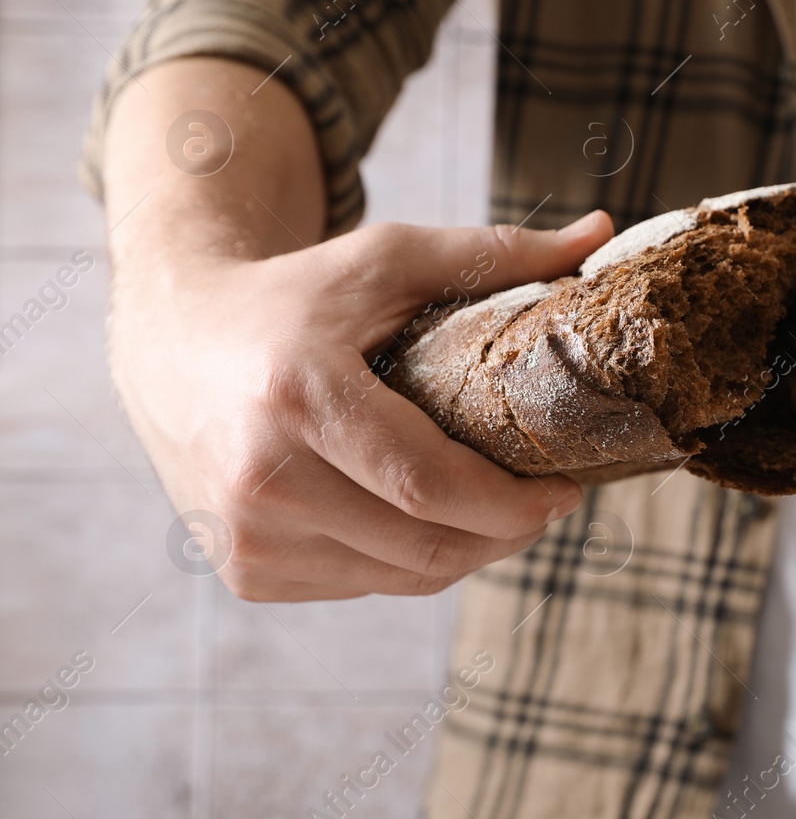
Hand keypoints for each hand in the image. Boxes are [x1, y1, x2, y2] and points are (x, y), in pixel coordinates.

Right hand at [109, 214, 612, 601]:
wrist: (170, 339)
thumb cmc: (292, 295)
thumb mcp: (387, 259)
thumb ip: (495, 251)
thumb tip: (603, 232)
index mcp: (297, 396)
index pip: (429, 485)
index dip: (512, 504)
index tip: (567, 489)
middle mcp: (259, 479)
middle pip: (424, 545)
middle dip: (506, 536)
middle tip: (548, 505)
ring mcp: (245, 536)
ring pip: (400, 577)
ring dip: (467, 554)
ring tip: (500, 512)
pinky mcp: (243, 572)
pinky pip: (361, 586)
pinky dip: (409, 562)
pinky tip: (428, 522)